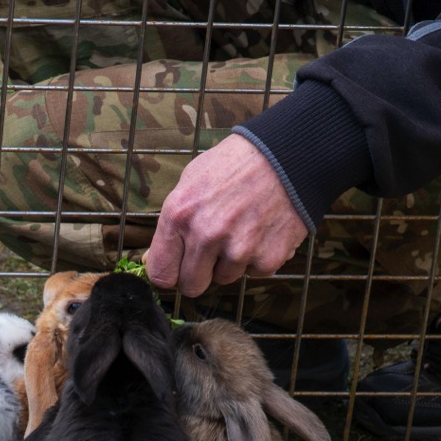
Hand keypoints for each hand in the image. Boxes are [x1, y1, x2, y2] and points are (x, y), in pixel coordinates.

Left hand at [146, 134, 307, 297]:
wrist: (286, 154)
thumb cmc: (234, 165)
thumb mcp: (190, 182)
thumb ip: (171, 224)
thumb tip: (153, 258)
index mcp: (180, 215)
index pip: (161, 274)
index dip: (170, 273)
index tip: (178, 268)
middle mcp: (207, 235)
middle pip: (192, 286)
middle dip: (199, 273)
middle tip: (212, 251)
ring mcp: (239, 249)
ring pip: (225, 279)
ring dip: (231, 262)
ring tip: (242, 228)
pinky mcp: (268, 258)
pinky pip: (254, 273)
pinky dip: (257, 258)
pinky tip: (262, 230)